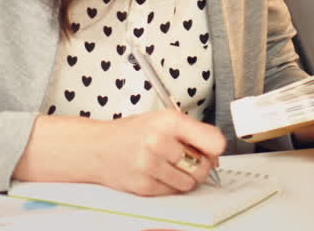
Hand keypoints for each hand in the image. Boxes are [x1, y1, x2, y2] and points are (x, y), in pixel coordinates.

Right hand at [92, 109, 225, 194]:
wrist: (97, 147)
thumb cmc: (131, 133)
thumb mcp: (161, 120)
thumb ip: (190, 133)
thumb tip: (216, 155)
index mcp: (168, 121)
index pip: (213, 141)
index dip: (215, 148)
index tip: (212, 149)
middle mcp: (159, 142)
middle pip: (203, 166)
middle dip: (200, 165)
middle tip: (187, 159)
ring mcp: (151, 165)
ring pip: (190, 183)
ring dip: (185, 177)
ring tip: (170, 166)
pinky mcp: (144, 185)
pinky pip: (172, 192)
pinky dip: (169, 185)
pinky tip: (157, 172)